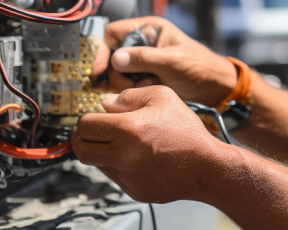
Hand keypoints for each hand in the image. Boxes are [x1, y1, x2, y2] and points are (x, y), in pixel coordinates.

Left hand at [72, 86, 224, 203]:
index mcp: (127, 130)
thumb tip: (106, 102)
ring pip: (96, 164)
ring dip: (101, 152)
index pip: (85, 126)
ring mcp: (127, 177)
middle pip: (81, 150)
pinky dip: (119, 166)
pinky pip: (115, 177)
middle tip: (92, 132)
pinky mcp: (133, 191)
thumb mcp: (162, 97)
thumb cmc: (187, 132)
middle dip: (82, 139)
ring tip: (121, 143)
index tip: (93, 117)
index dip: (86, 119)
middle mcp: (123, 156)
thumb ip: (130, 95)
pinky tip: (137, 157)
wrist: (206, 167)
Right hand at [92, 16, 238, 106]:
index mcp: (149, 29)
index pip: (114, 33)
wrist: (216, 90)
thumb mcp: (172, 61)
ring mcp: (143, 61)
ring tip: (147, 85)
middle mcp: (143, 43)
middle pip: (111, 55)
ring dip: (126, 83)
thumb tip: (116, 59)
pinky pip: (126, 84)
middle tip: (130, 83)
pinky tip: (148, 89)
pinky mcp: (144, 77)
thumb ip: (144, 58)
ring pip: (117, 72)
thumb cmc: (200, 68)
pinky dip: (133, 89)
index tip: (99, 70)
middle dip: (117, 71)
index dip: (103, 50)